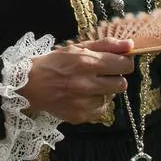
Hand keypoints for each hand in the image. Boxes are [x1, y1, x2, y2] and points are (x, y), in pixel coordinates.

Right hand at [20, 38, 134, 123]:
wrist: (30, 84)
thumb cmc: (55, 63)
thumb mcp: (77, 47)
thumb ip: (105, 45)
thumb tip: (130, 45)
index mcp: (87, 62)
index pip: (124, 65)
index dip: (123, 63)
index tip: (116, 63)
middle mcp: (86, 83)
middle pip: (121, 84)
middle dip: (114, 78)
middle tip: (101, 75)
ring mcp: (83, 102)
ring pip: (111, 98)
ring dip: (103, 91)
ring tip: (88, 86)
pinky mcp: (80, 116)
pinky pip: (101, 110)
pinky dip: (95, 103)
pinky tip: (82, 97)